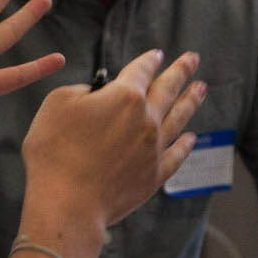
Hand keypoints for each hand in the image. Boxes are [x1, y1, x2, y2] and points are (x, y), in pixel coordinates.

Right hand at [19, 48, 205, 238]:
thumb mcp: (57, 104)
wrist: (68, 203)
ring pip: (179, 118)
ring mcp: (154, 148)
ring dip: (191, 101)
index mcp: (124, 96)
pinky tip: (191, 138)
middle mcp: (146, 119)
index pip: (141, 70)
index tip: (158, 54)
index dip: (149, 60)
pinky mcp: (154, 175)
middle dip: (181, 71)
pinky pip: (176, 155)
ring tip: (202, 88)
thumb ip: (81, 91)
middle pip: (168, 89)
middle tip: (193, 59)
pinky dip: (185, 145)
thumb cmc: (55, 152)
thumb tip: (97, 95)